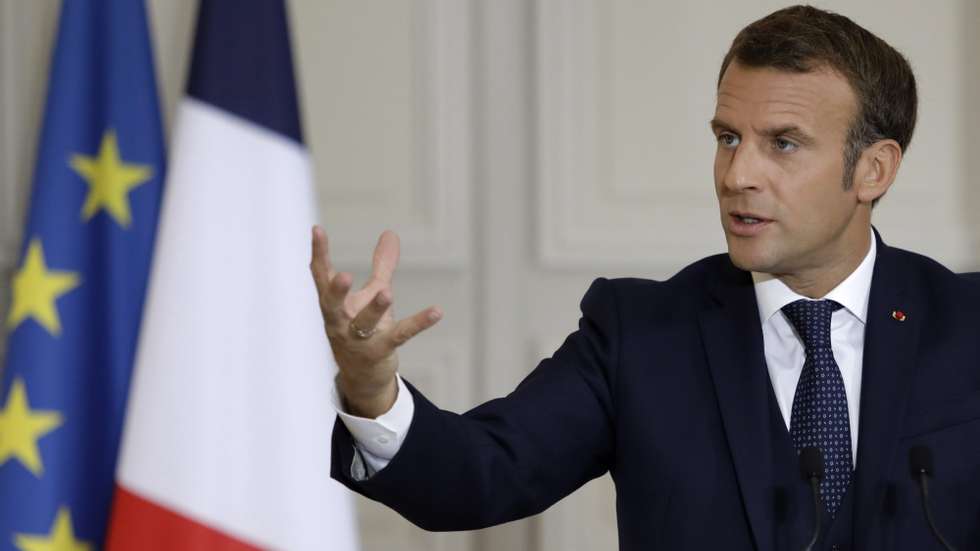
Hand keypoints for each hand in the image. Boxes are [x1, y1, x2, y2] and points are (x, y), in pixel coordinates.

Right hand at [310, 226, 441, 417]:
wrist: (363, 377)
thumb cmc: (363, 329)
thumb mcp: (372, 294)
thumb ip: (382, 265)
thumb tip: (390, 233)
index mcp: (334, 304)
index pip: (321, 276)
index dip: (319, 253)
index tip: (316, 229)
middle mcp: (340, 322)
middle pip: (332, 305)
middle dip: (336, 292)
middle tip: (343, 276)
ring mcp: (358, 340)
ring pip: (364, 324)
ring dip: (375, 308)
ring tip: (387, 292)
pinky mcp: (380, 351)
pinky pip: (400, 335)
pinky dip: (418, 323)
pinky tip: (436, 311)